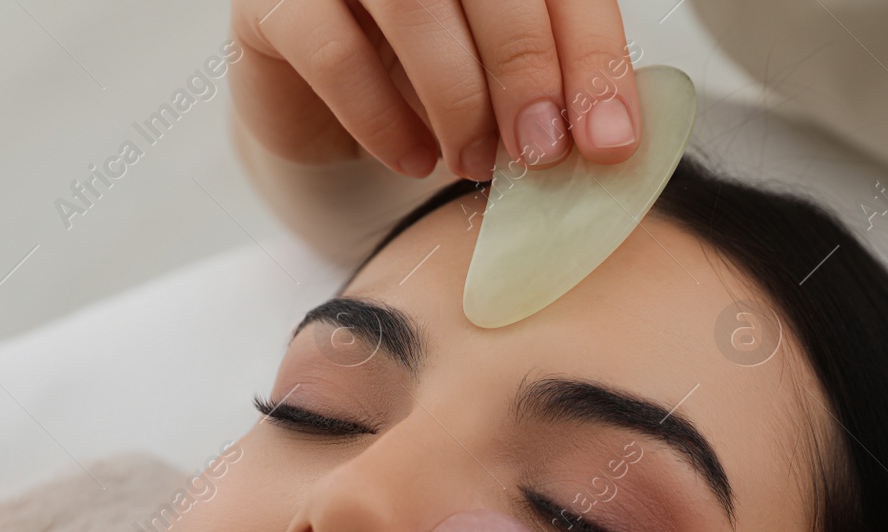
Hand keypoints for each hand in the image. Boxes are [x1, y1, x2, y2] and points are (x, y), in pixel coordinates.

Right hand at [230, 0, 643, 181]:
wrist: (324, 98)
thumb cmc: (426, 74)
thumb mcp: (505, 77)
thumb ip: (557, 85)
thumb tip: (611, 140)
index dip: (593, 60)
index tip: (608, 142)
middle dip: (526, 73)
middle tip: (540, 153)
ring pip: (412, 4)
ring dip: (456, 97)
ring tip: (472, 160)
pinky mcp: (276, 2)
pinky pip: (333, 51)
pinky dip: (382, 118)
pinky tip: (411, 157)